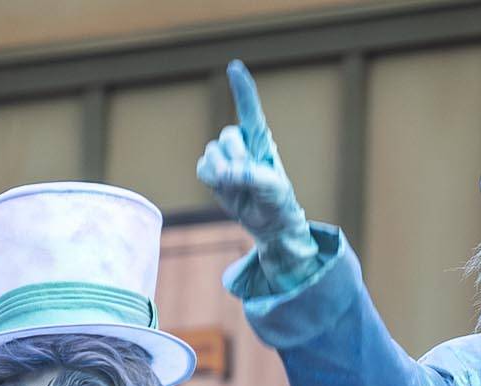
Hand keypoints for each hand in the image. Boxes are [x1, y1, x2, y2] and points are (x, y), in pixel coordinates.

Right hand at [197, 61, 313, 253]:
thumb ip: (252, 177)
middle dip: (236, 158)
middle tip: (248, 177)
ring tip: (238, 186)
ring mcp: (225, 156)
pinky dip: (211, 179)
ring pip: (212, 153)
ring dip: (222, 172)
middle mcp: (241, 143)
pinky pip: (202, 168)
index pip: (250, 110)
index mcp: (260, 140)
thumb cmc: (278, 200)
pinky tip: (224, 187)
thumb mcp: (274, 188)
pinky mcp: (213, 172)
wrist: (268, 221)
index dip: (242, 89)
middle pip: (228, 137)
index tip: (234, 68)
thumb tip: (226, 173)